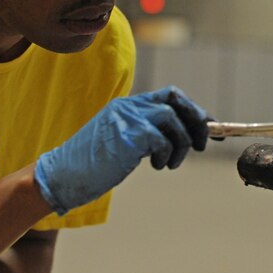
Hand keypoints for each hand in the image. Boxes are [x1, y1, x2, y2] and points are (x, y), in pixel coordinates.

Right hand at [35, 86, 210, 214]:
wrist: (61, 176)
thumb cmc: (92, 165)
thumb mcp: (123, 142)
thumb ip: (147, 134)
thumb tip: (185, 137)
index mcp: (128, 105)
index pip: (170, 96)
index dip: (195, 110)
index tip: (211, 128)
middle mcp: (129, 106)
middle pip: (177, 100)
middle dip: (198, 121)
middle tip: (204, 144)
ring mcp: (127, 119)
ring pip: (173, 120)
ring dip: (182, 145)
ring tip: (169, 163)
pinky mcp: (127, 136)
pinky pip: (163, 140)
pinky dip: (167, 156)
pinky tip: (157, 166)